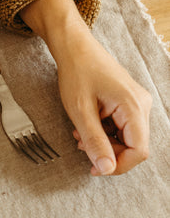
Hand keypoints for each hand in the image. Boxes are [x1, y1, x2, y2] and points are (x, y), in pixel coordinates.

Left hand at [20, 0, 150, 175]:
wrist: (75, 48)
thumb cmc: (77, 73)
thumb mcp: (81, 112)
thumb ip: (94, 142)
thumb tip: (106, 168)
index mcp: (134, 106)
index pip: (139, 150)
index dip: (118, 165)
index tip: (95, 168)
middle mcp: (142, 105)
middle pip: (134, 147)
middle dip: (107, 153)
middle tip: (82, 145)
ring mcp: (137, 103)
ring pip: (126, 139)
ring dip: (103, 143)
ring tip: (81, 133)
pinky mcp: (129, 103)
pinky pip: (122, 128)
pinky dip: (104, 133)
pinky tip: (87, 125)